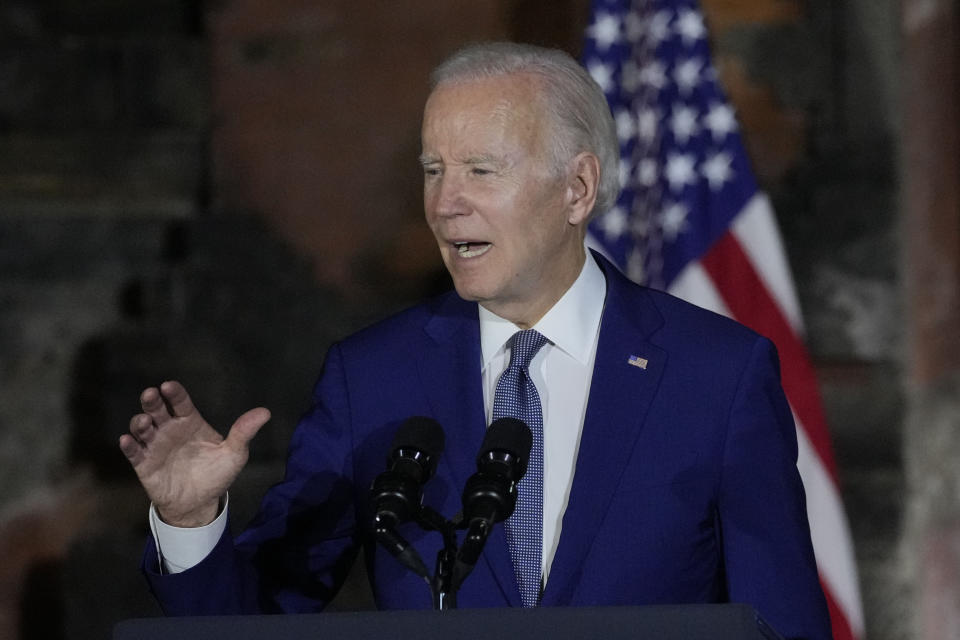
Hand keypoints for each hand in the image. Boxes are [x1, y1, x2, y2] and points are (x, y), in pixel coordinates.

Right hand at [119, 381, 269, 527]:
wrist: (200, 503)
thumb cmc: (216, 473)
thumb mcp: (234, 454)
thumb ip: (244, 432)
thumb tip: (265, 412)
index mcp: (190, 422)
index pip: (181, 403)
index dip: (174, 393)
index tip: (169, 386)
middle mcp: (170, 430)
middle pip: (158, 410)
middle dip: (152, 401)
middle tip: (151, 394)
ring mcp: (156, 446)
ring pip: (142, 428)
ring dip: (140, 422)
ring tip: (144, 422)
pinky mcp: (145, 464)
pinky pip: (134, 453)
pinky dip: (129, 446)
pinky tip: (127, 441)